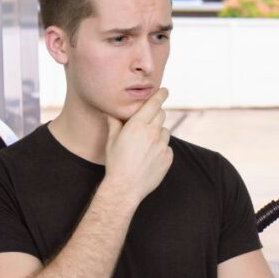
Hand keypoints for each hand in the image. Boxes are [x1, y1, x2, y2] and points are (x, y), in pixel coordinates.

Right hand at [103, 88, 173, 205]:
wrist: (125, 187)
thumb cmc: (116, 162)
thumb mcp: (112, 140)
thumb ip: (114, 123)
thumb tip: (110, 111)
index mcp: (138, 125)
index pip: (154, 103)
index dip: (160, 95)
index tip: (164, 90)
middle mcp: (153, 133)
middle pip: (161, 114)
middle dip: (156, 114)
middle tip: (147, 122)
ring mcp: (162, 146)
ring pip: (165, 131)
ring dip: (158, 133)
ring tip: (145, 145)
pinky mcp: (168, 158)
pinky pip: (167, 148)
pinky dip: (161, 149)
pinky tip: (149, 157)